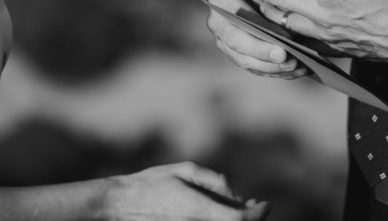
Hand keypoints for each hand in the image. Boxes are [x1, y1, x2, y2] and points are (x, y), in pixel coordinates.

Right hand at [105, 161, 268, 219]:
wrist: (122, 204)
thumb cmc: (153, 183)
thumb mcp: (186, 171)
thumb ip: (214, 182)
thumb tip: (237, 197)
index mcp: (199, 209)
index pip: (240, 219)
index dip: (258, 214)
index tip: (265, 204)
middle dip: (250, 217)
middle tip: (257, 205)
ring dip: (235, 218)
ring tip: (239, 206)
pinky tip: (221, 212)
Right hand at [205, 0, 307, 78]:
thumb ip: (273, 3)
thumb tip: (287, 32)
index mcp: (221, 0)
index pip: (238, 19)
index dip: (258, 31)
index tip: (283, 44)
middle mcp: (217, 23)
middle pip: (238, 44)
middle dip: (264, 54)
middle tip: (288, 58)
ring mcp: (223, 42)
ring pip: (245, 60)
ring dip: (272, 67)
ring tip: (296, 66)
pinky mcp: (234, 55)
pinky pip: (253, 68)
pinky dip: (275, 71)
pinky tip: (295, 71)